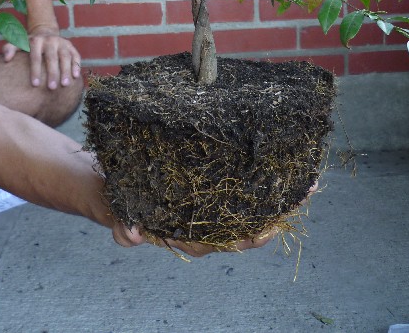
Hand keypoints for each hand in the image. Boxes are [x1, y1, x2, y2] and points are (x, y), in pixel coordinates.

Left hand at [2, 29, 81, 89]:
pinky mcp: (70, 46)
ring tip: (65, 85)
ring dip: (66, 71)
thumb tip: (6, 59)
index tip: (35, 85)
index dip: (35, 70)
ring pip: (65, 57)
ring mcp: (62, 42)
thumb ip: (9, 49)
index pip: (36, 57)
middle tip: (51, 88)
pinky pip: (75, 55)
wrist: (44, 32)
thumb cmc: (29, 44)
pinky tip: (76, 76)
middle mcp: (50, 40)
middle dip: (52, 73)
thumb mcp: (18, 43)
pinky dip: (76, 65)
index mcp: (36, 41)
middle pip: (52, 58)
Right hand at [110, 181, 318, 257]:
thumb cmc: (114, 199)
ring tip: (302, 183)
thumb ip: (122, 226)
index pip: (217, 241)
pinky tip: (282, 167)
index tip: (262, 232)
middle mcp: (199, 222)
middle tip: (296, 202)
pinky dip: (260, 180)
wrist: (107, 183)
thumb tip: (131, 236)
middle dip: (271, 216)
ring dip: (273, 197)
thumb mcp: (115, 212)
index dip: (241, 238)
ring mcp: (205, 205)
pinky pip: (237, 187)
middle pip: (241, 226)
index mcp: (183, 232)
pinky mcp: (206, 187)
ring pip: (244, 207)